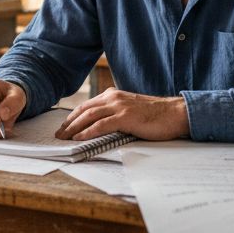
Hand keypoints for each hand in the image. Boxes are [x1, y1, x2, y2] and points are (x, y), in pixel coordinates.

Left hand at [56, 88, 188, 140]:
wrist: (175, 113)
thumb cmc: (155, 115)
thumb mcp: (131, 110)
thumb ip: (116, 114)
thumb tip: (100, 126)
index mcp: (114, 95)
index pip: (88, 105)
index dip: (73, 116)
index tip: (64, 126)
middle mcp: (114, 97)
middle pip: (84, 109)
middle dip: (69, 122)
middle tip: (58, 134)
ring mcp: (120, 106)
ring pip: (89, 115)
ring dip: (74, 127)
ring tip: (64, 137)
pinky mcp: (126, 117)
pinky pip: (102, 124)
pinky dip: (88, 131)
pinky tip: (80, 137)